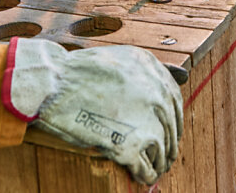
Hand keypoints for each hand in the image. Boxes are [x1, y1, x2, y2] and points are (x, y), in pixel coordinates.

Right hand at [3, 38, 182, 184]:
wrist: (51, 84)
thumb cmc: (76, 74)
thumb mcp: (120, 59)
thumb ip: (148, 70)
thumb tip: (185, 74)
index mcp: (152, 69)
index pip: (174, 100)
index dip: (173, 120)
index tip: (169, 131)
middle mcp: (155, 92)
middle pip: (171, 126)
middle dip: (169, 143)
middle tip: (165, 156)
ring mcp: (146, 118)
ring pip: (163, 149)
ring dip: (160, 162)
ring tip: (154, 170)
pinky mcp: (131, 143)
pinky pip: (146, 166)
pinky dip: (145, 174)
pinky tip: (141, 176)